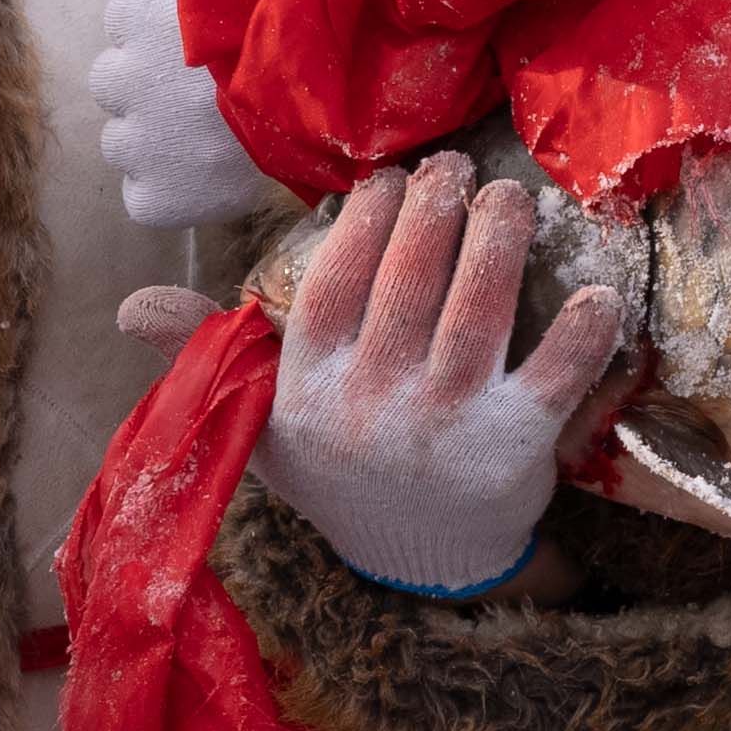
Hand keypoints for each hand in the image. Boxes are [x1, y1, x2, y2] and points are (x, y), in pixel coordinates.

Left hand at [91, 0, 275, 229]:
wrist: (330, 110)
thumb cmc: (294, 16)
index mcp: (131, 13)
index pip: (123, 25)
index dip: (172, 29)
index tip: (219, 37)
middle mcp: (117, 79)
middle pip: (119, 83)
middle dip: (158, 85)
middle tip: (223, 86)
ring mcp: (134, 145)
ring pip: (133, 142)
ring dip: (168, 139)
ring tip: (226, 129)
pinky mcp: (155, 200)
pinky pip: (150, 196)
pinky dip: (179, 190)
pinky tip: (221, 169)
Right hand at [238, 154, 632, 595]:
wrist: (420, 564)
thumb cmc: (342, 472)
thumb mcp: (264, 424)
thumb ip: (213, 354)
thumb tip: (132, 306)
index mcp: (310, 391)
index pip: (334, 286)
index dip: (363, 223)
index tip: (386, 179)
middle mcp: (375, 405)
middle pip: (408, 283)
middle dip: (435, 210)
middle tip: (455, 166)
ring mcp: (448, 425)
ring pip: (478, 311)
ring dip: (499, 241)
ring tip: (510, 196)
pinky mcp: (516, 447)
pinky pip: (555, 379)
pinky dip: (580, 334)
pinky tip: (598, 291)